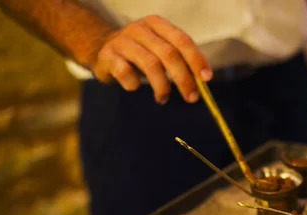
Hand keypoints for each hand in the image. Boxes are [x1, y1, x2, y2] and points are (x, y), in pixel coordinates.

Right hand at [91, 15, 211, 103]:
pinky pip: (125, 73)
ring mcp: (122, 41)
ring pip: (150, 64)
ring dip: (162, 86)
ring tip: (163, 98)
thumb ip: (178, 60)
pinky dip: (134, 84)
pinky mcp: (107, 56)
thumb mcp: (159, 50)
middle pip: (169, 54)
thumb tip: (202, 81)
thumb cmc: (139, 53)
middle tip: (191, 97)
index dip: (196, 59)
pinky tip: (135, 87)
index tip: (206, 78)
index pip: (182, 40)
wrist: (100, 49)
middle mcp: (140, 29)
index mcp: (157, 24)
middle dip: (183, 78)